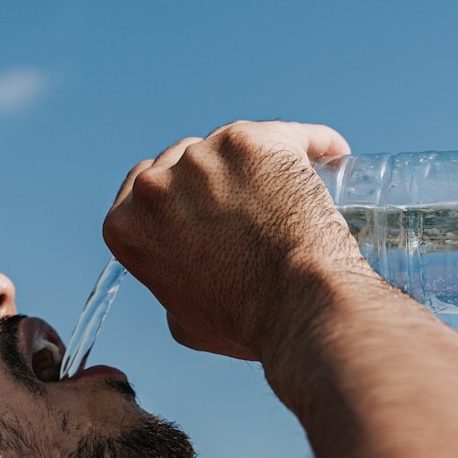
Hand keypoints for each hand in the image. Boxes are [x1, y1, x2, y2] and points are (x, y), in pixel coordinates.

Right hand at [102, 120, 370, 360]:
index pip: (142, 186)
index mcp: (125, 226)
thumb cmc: (246, 322)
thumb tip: (184, 278)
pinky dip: (314, 144)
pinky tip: (331, 155)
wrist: (295, 306)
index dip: (177, 192)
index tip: (205, 201)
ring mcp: (201, 158)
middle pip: (182, 157)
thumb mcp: (184, 322)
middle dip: (212, 174)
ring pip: (231, 144)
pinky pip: (287, 134)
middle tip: (250, 200)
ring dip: (258, 160)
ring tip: (295, 184)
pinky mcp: (248, 141)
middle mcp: (153, 186)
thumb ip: (172, 288)